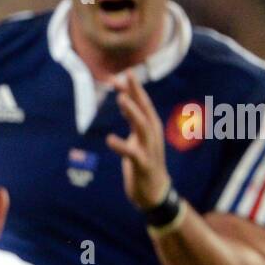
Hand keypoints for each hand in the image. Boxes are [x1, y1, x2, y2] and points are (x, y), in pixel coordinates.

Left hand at [106, 72, 171, 209]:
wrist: (154, 192)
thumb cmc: (144, 163)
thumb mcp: (137, 137)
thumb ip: (132, 119)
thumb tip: (124, 99)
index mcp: (151, 128)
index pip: (143, 104)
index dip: (134, 88)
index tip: (125, 72)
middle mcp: (153, 135)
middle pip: (145, 110)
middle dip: (135, 93)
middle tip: (124, 76)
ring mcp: (149, 149)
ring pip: (142, 127)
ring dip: (132, 112)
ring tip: (120, 99)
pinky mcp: (143, 165)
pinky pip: (132, 154)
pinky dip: (121, 146)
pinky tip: (110, 140)